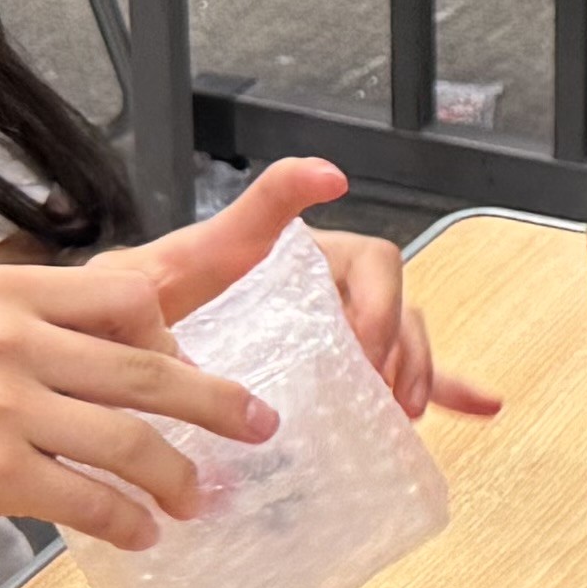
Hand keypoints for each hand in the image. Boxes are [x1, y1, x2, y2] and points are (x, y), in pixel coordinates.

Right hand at [0, 250, 273, 558]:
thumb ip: (40, 329)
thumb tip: (134, 350)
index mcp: (10, 290)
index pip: (132, 293)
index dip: (178, 327)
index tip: (202, 351)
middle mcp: (10, 337)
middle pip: (149, 369)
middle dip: (217, 403)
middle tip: (260, 425)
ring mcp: (1, 405)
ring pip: (129, 439)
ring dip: (177, 476)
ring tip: (199, 498)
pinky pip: (87, 498)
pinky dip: (125, 520)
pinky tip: (142, 533)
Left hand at [146, 157, 496, 426]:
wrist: (107, 362)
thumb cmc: (135, 309)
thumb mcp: (174, 263)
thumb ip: (239, 218)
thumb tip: (323, 176)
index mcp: (299, 260)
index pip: (368, 262)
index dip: (380, 298)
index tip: (368, 344)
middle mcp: (327, 290)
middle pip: (396, 304)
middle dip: (397, 348)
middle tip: (373, 393)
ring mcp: (338, 331)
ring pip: (404, 341)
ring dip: (418, 372)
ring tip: (405, 412)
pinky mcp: (340, 370)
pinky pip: (402, 374)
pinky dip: (445, 387)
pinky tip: (479, 405)